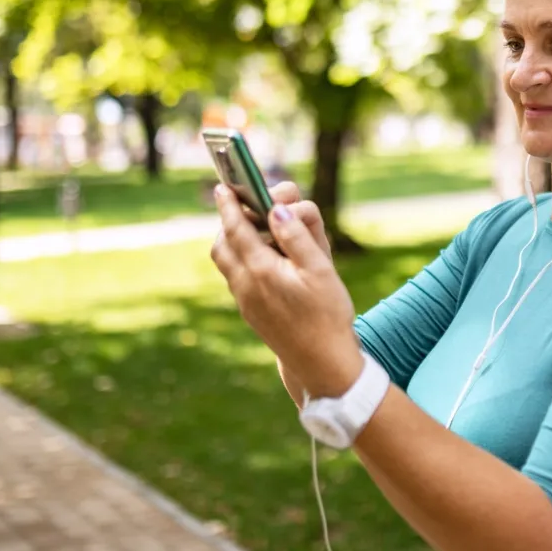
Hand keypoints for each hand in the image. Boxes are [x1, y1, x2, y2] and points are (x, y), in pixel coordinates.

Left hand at [209, 185, 360, 396]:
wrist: (322, 364)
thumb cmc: (328, 314)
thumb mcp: (320, 269)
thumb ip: (297, 236)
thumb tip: (276, 209)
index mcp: (262, 270)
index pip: (237, 228)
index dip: (230, 205)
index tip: (223, 186)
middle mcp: (246, 285)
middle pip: (224, 244)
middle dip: (231, 221)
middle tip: (249, 205)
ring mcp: (245, 301)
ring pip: (227, 262)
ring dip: (235, 240)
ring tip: (258, 229)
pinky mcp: (250, 312)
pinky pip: (236, 277)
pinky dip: (243, 258)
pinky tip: (266, 258)